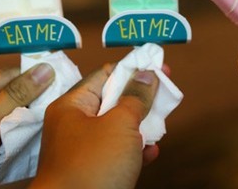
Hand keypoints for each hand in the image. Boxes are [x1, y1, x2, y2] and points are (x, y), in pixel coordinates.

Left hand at [0, 64, 54, 188]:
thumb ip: (16, 96)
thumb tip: (45, 69)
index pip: (3, 77)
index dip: (31, 78)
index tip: (62, 76)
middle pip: (8, 95)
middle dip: (30, 103)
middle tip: (60, 100)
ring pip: (10, 115)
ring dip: (26, 121)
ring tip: (50, 119)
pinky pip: (6, 132)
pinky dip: (19, 136)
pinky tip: (35, 136)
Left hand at [30, 64, 159, 188]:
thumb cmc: (92, 166)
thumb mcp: (119, 124)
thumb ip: (135, 97)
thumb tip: (145, 74)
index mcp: (72, 106)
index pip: (104, 75)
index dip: (132, 68)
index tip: (157, 64)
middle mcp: (74, 125)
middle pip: (112, 101)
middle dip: (140, 98)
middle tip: (166, 92)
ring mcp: (83, 151)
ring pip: (117, 129)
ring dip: (140, 126)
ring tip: (160, 124)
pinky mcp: (93, 173)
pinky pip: (117, 154)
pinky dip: (135, 151)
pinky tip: (151, 152)